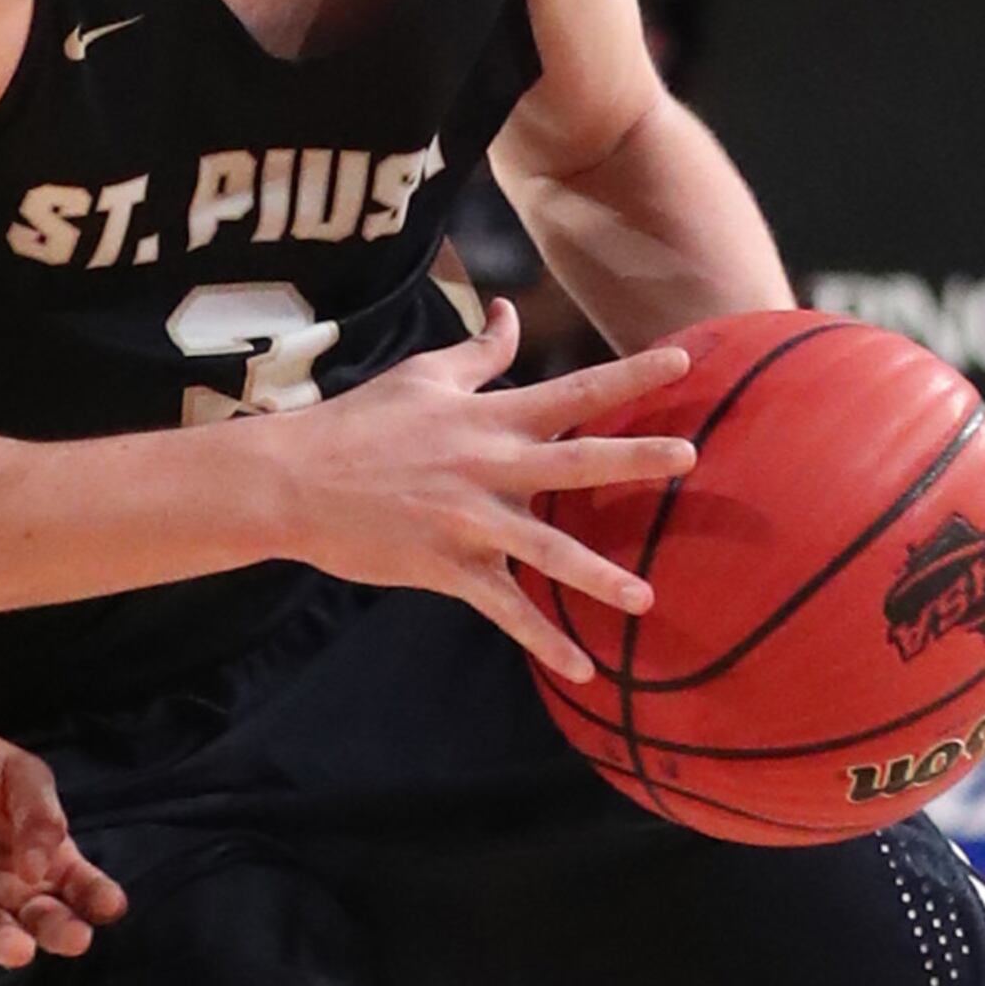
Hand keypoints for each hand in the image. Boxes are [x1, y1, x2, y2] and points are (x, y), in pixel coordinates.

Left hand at [0, 725, 128, 975]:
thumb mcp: (20, 777)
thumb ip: (39, 816)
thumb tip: (39, 869)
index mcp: (46, 862)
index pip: (80, 890)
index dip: (98, 900)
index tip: (109, 905)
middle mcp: (10, 893)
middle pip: (43, 923)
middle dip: (61, 933)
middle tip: (74, 937)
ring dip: (6, 947)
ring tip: (17, 949)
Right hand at [249, 315, 694, 675]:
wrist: (293, 481)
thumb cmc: (359, 423)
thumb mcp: (422, 376)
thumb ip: (480, 354)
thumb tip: (511, 313)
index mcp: (488, 418)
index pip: (573, 391)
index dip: (630, 375)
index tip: (684, 361)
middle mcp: (488, 467)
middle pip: (576, 462)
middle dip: (635, 459)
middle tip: (690, 458)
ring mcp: (469, 522)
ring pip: (547, 551)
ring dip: (599, 576)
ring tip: (646, 600)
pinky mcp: (448, 567)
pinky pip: (506, 610)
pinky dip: (544, 641)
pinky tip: (584, 672)